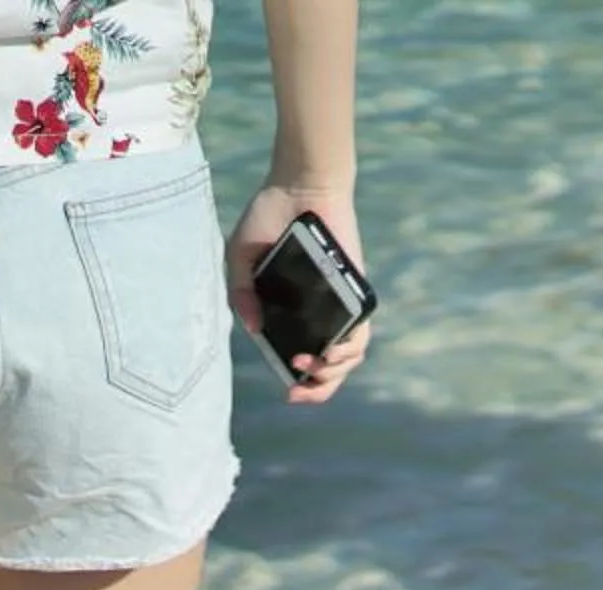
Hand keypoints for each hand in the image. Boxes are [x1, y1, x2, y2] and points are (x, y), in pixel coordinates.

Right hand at [226, 181, 371, 404]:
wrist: (301, 184)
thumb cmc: (269, 216)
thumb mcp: (241, 255)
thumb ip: (241, 292)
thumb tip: (254, 329)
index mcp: (288, 310)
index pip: (298, 358)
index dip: (299, 384)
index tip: (290, 391)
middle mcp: (315, 313)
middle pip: (327, 368)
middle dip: (316, 387)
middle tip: (299, 382)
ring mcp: (337, 305)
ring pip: (347, 356)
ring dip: (333, 374)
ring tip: (314, 367)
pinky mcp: (355, 292)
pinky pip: (360, 331)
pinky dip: (349, 349)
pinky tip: (334, 351)